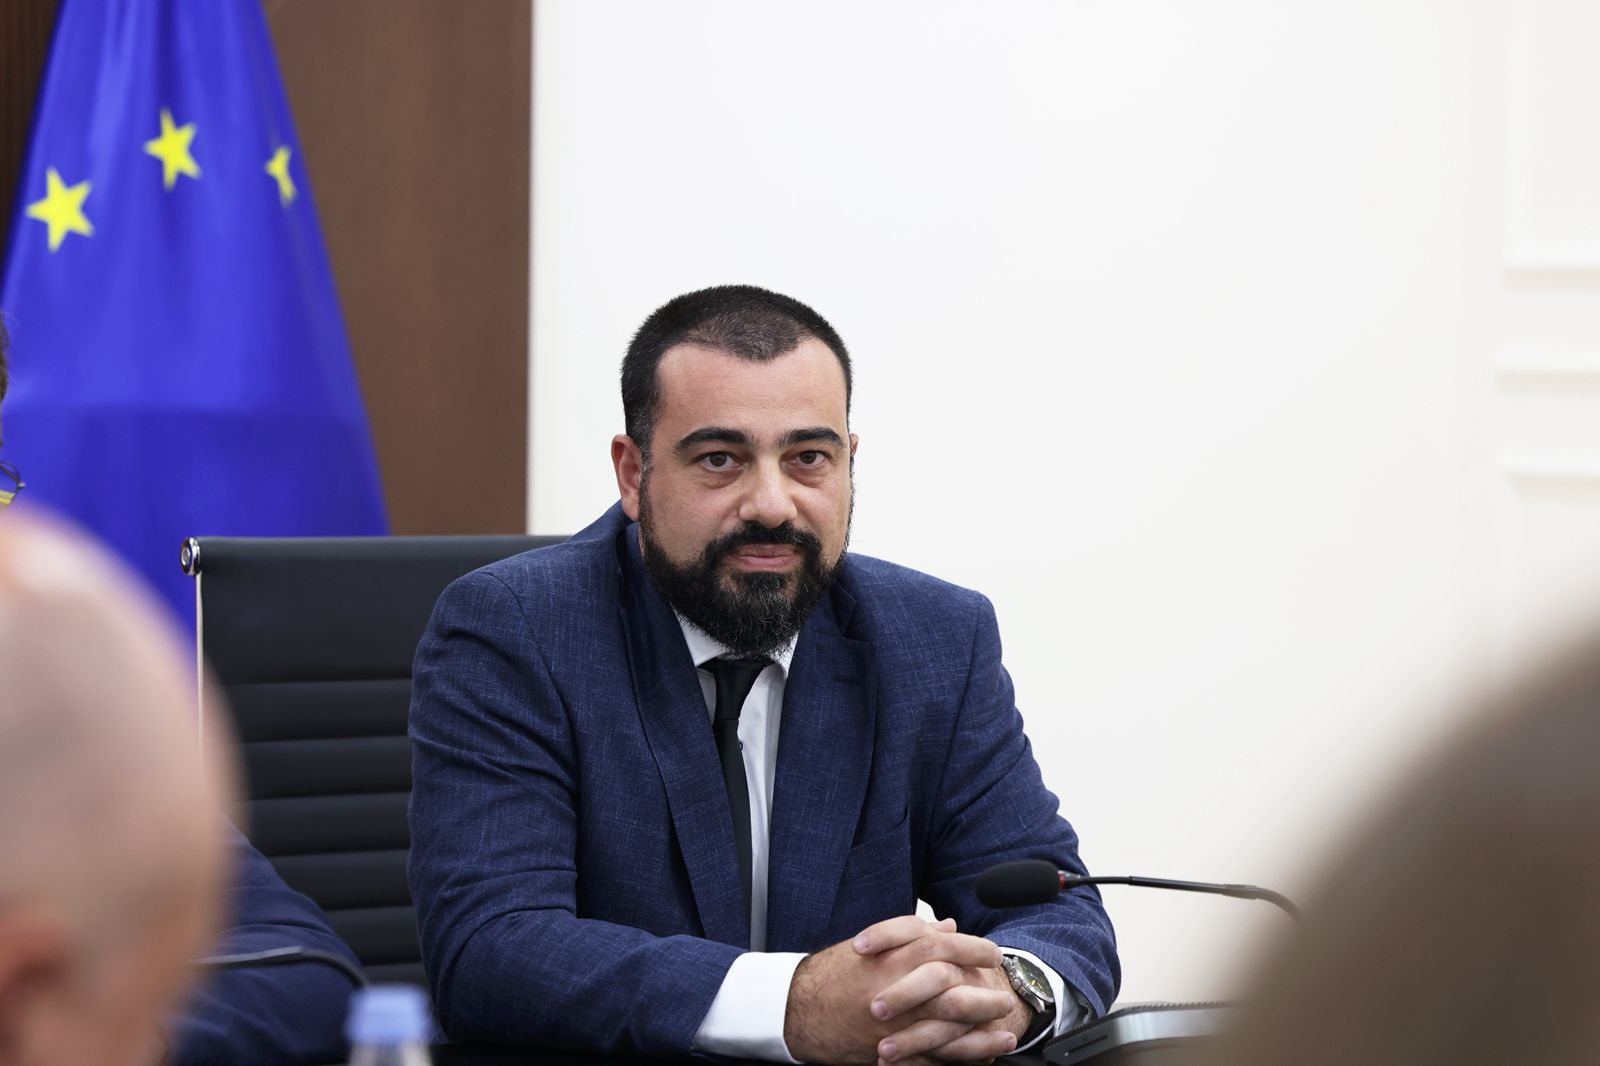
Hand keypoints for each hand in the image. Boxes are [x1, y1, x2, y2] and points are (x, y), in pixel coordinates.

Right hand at [784, 916, 1016, 1064]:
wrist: (797, 1010)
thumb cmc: (834, 975)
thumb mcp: (872, 946)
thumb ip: (912, 935)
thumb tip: (947, 927)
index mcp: (891, 958)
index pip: (942, 947)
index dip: (973, 949)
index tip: (993, 954)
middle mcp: (895, 990)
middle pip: (952, 991)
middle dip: (984, 995)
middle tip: (1005, 996)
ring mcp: (892, 1025)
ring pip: (946, 1030)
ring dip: (981, 1034)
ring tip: (1005, 1035)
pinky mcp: (889, 1053)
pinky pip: (931, 1060)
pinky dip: (957, 1061)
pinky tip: (978, 1060)